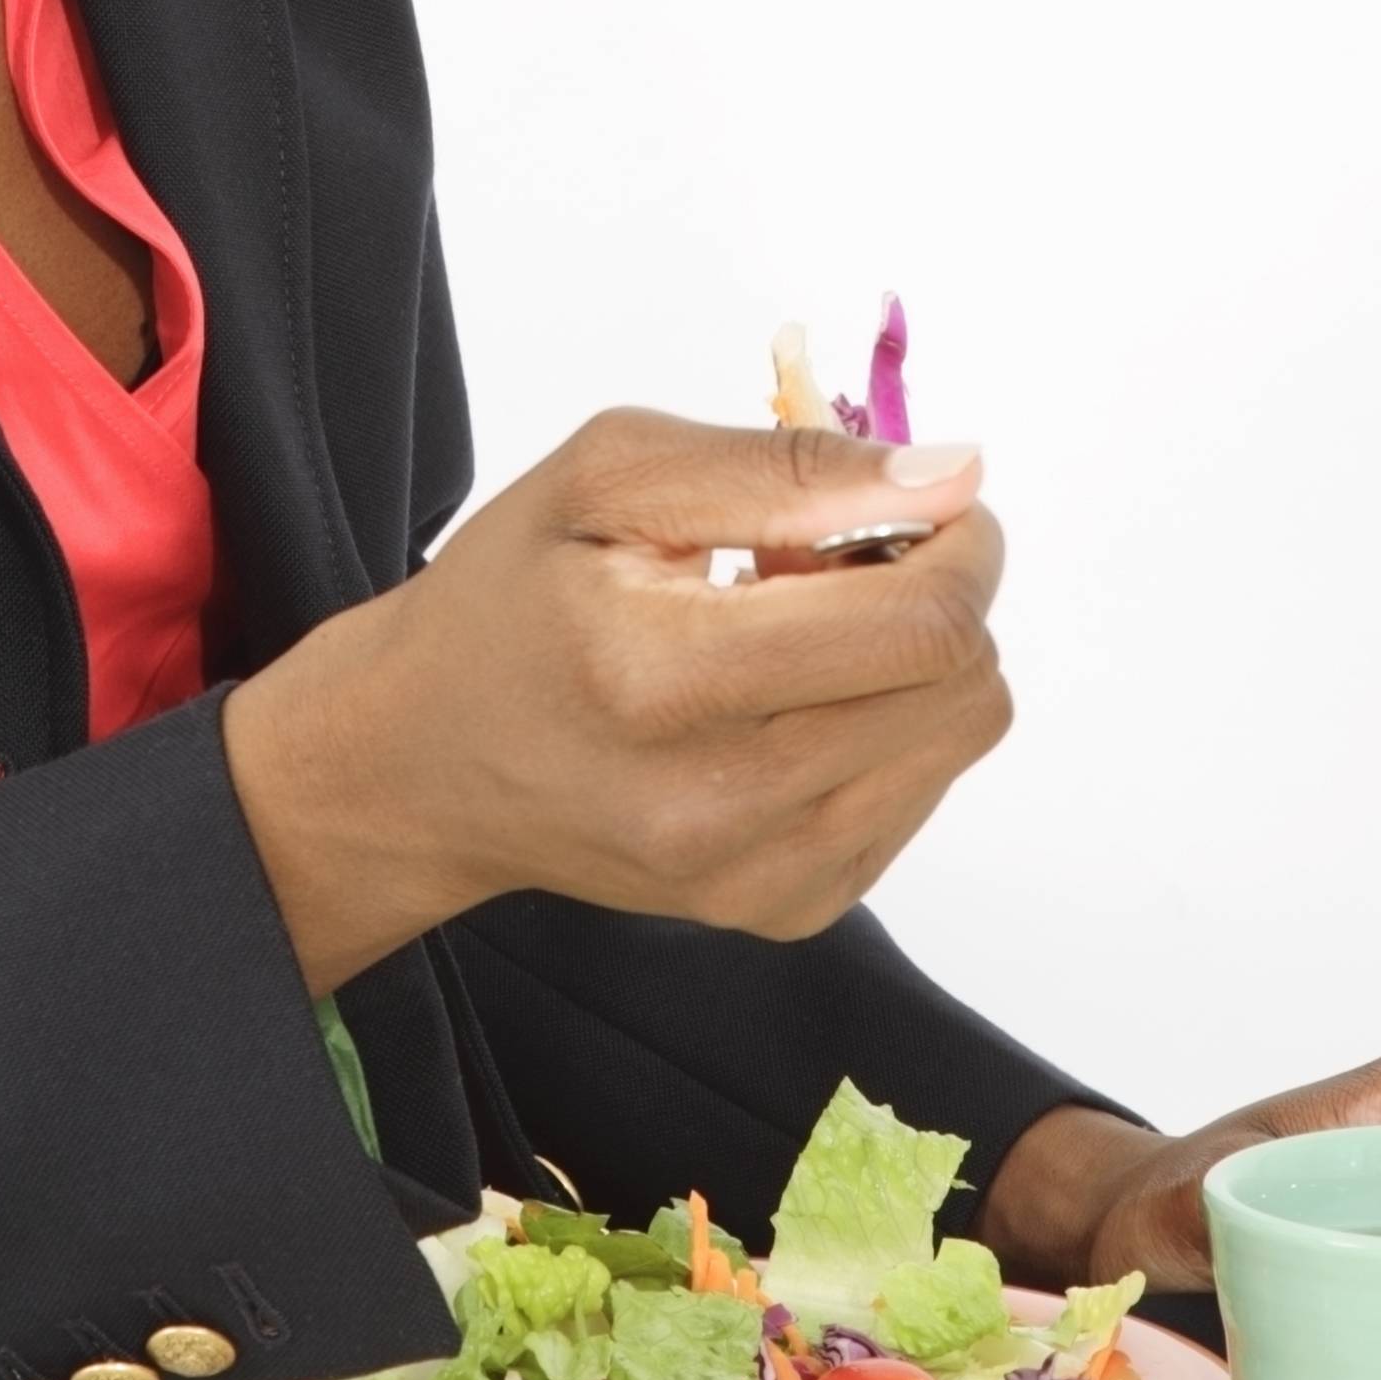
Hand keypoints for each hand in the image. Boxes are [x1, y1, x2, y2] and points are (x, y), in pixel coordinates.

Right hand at [223, 412, 1005, 990]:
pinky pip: (918, 797)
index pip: (918, 626)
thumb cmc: (509, 599)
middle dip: (939, 592)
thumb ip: (786, 469)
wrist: (420, 762)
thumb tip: (952, 476)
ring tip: (804, 631)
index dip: (958, 543)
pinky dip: (885, 728)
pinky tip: (789, 700)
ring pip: (957, 740)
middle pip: (961, 686)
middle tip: (838, 559)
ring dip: (914, 661)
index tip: (919, 502)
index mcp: (662, 678)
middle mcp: (717, 804)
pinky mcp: (778, 910)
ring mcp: (753, 876)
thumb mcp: (610, 476)